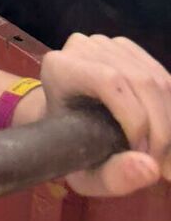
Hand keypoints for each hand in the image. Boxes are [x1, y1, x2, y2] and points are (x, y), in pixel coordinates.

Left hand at [39, 33, 170, 194]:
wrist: (67, 124)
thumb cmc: (72, 149)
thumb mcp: (86, 174)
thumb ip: (114, 176)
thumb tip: (150, 168)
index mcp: (60, 68)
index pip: (109, 80)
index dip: (136, 119)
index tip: (143, 156)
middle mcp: (82, 47)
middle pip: (140, 80)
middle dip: (160, 129)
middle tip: (161, 165)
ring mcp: (106, 43)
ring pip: (157, 78)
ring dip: (170, 122)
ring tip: (163, 154)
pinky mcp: (127, 48)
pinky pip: (163, 76)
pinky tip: (166, 135)